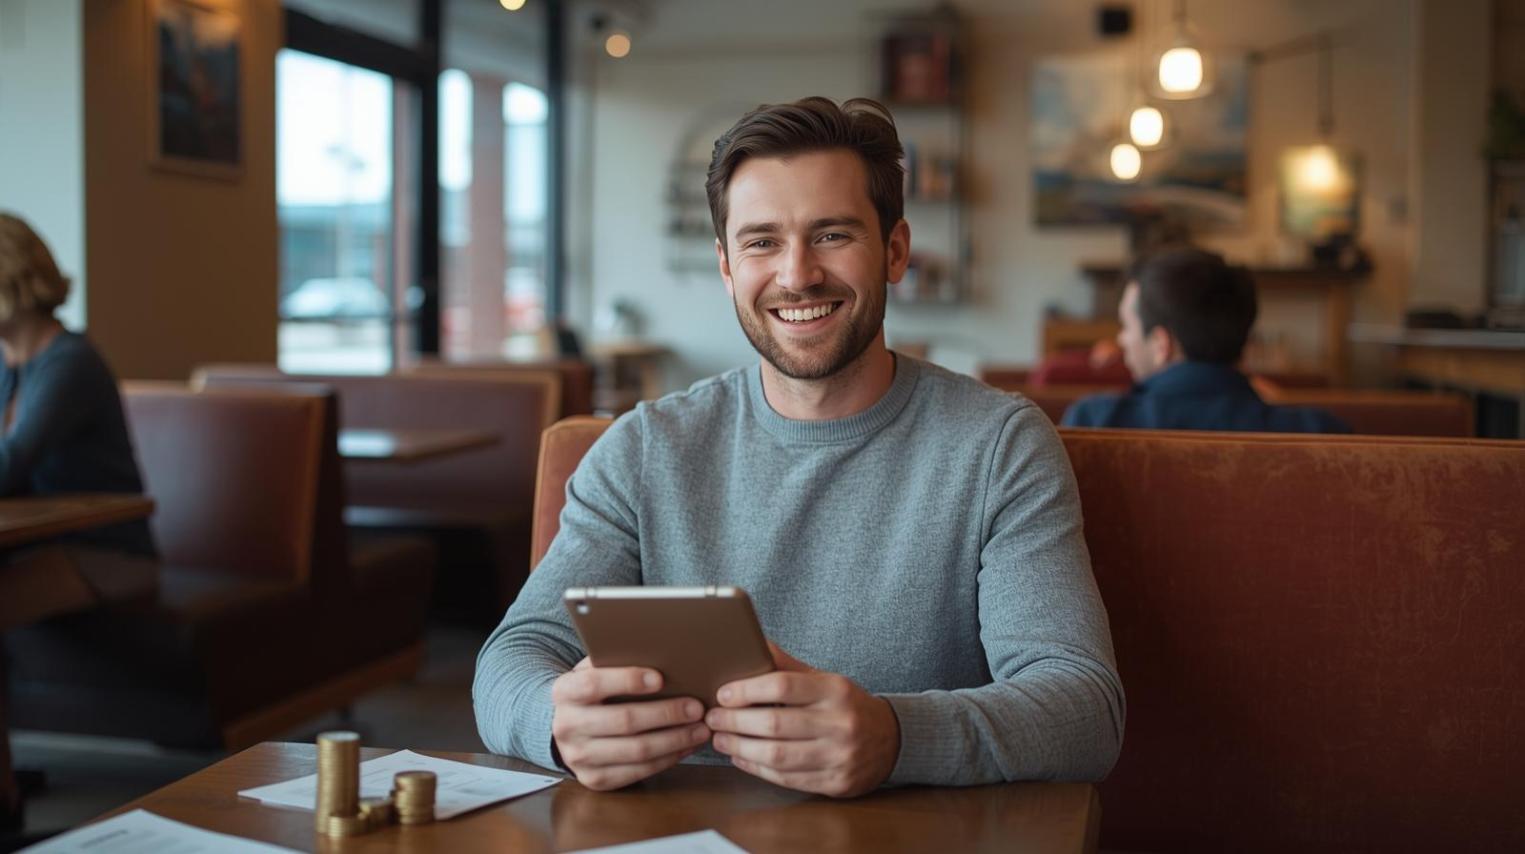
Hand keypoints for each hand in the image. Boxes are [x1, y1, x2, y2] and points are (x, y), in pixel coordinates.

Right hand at [550, 657, 710, 790]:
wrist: (568, 726)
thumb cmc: (594, 691)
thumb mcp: (595, 671)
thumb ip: (617, 663)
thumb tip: (665, 656)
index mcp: (564, 692)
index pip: (593, 684)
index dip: (627, 680)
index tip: (660, 677)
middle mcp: (566, 726)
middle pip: (624, 720)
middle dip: (666, 714)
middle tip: (696, 707)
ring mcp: (578, 757)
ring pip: (636, 750)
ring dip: (675, 739)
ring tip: (700, 728)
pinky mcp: (594, 779)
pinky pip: (638, 772)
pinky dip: (668, 758)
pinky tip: (686, 746)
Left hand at [705, 643, 900, 796]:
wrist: (892, 741)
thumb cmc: (847, 705)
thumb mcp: (825, 680)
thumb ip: (788, 666)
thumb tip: (751, 642)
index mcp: (835, 690)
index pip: (783, 685)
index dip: (747, 690)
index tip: (723, 693)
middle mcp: (839, 723)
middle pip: (775, 723)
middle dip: (735, 721)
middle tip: (713, 718)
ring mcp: (838, 756)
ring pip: (777, 756)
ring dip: (741, 748)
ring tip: (720, 739)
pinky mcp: (835, 782)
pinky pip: (786, 778)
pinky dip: (757, 769)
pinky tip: (741, 758)